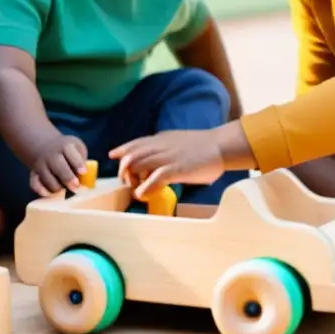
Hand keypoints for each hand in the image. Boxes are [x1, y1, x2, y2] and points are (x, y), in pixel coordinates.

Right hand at [29, 134, 88, 196]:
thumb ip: (82, 161)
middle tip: (75, 186)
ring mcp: (41, 164)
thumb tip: (86, 178)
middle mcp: (51, 154)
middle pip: (58, 166)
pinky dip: (42, 191)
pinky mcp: (34, 174)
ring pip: (47, 179)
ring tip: (65, 189)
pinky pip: (35, 184)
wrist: (45, 146)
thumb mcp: (77, 148)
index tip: (84, 172)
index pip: (70, 152)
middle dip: (67, 178)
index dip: (77, 163)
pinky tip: (51, 194)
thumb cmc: (68, 152)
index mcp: (65, 146)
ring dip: (57, 187)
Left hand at [109, 129, 226, 199]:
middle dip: (124, 169)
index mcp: (161, 139)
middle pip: (131, 154)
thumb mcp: (179, 141)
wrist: (221, 145)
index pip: (136, 143)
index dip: (122, 149)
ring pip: (137, 163)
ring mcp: (167, 157)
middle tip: (127, 181)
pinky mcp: (176, 169)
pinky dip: (144, 188)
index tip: (112, 154)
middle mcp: (160, 146)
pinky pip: (154, 178)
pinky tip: (143, 194)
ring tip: (135, 188)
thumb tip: (158, 158)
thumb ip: (167, 147)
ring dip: (131, 179)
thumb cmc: (204, 146)